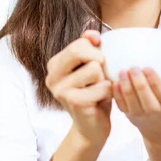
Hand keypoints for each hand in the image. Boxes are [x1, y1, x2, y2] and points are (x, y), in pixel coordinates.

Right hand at [45, 30, 112, 146]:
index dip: (95, 50)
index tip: (98, 61)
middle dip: (98, 60)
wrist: (92, 127)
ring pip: (95, 68)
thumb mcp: (91, 66)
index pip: (79, 43)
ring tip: (99, 89)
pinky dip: (108, 92)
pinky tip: (102, 100)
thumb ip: (89, 46)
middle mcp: (52, 76)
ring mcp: (60, 90)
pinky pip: (102, 86)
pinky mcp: (73, 102)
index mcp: (54, 64)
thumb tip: (92, 33)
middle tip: (100, 75)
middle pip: (80, 50)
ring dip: (104, 79)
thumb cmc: (93, 93)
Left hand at [112, 61, 160, 142]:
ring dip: (126, 86)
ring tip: (122, 71)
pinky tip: (114, 82)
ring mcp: (141, 115)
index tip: (147, 67)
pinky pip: (122, 105)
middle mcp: (157, 112)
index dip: (153, 80)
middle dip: (138, 82)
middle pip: (146, 97)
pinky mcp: (129, 115)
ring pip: (132, 101)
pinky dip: (117, 94)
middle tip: (133, 67)